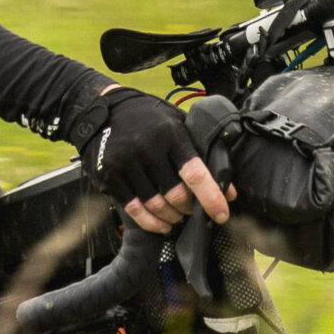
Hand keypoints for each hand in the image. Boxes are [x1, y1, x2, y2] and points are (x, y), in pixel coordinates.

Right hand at [66, 87, 232, 232]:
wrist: (104, 109)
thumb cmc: (149, 118)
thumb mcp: (178, 124)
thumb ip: (203, 153)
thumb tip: (229, 190)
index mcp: (170, 134)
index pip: (195, 173)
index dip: (211, 197)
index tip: (222, 214)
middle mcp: (147, 149)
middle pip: (176, 195)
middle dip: (190, 208)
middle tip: (194, 209)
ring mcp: (126, 164)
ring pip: (156, 206)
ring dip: (172, 217)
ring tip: (177, 217)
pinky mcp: (109, 177)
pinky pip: (135, 210)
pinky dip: (151, 222)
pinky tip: (161, 224)